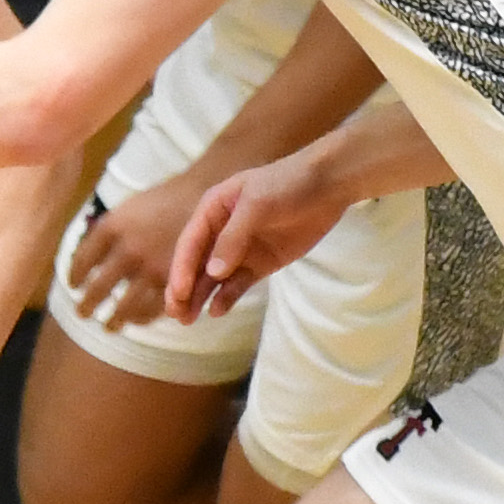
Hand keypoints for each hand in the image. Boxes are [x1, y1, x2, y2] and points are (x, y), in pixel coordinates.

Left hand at [66, 171, 207, 332]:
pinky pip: (152, 310)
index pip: (81, 261)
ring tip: (109, 326)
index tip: (73, 285)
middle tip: (82, 313)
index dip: (74, 277)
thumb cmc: (166, 201)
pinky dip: (141, 318)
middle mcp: (128, 249)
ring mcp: (152, 268)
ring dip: (113, 320)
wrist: (208, 196)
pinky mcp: (174, 282)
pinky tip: (137, 320)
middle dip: (87, 306)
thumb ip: (106, 232)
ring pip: (123, 307)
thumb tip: (81, 257)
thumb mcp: (129, 208)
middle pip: (97, 289)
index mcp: (112, 227)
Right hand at [166, 153, 343, 322]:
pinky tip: (216, 311)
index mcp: (213, 210)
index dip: (181, 268)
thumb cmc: (287, 184)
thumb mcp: (256, 204)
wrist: (328, 185)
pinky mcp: (260, 264)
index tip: (178, 292)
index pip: (190, 243)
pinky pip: (238, 284)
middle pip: (196, 264)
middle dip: (183, 289)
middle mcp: (221, 231)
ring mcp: (241, 249)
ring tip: (187, 320)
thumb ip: (233, 238)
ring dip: (199, 297)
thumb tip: (213, 273)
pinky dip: (226, 297)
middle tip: (175, 314)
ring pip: (213, 278)